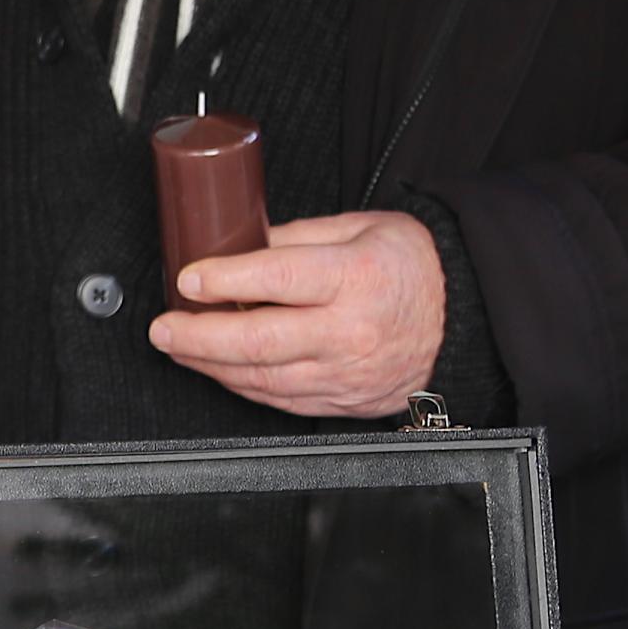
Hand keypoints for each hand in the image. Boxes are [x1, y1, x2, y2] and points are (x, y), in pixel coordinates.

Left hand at [145, 209, 445, 421]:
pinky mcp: (345, 401)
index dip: (226, 280)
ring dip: (211, 366)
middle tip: (164, 327)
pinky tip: (218, 370)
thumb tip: (239, 245)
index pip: (279, 280)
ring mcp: (348, 372)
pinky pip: (282, 400)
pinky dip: (242, 386)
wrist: (464, 318)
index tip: (189, 279)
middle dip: (200, 336)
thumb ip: (297, 237)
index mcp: (358, 276)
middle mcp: (352, 330)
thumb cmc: (413, 267)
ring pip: (265, 378)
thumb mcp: (360, 228)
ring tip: (179, 347)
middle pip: (261, 340)